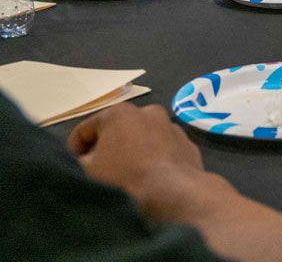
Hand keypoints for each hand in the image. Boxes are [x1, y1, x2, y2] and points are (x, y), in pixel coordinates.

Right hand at [67, 104, 208, 220]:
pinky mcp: (186, 143)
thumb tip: (84, 159)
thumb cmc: (124, 178)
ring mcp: (171, 126)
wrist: (173, 192)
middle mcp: (148, 112)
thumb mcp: (87, 170)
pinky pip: (162, 150)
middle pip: (115, 132)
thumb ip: (78, 160)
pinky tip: (149, 178)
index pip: (84, 129)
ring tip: (126, 177)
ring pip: (141, 140)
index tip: (74, 167)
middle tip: (98, 173)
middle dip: (105, 150)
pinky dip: (153, 160)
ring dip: (131, 153)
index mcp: (119, 112)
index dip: (73, 150)